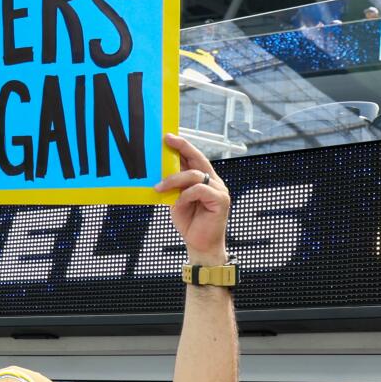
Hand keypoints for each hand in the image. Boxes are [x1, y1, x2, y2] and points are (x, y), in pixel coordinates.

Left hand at [154, 133, 230, 263]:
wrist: (200, 244)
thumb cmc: (189, 222)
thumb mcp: (176, 199)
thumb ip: (174, 186)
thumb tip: (160, 170)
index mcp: (204, 180)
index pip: (194, 158)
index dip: (183, 146)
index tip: (168, 137)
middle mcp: (214, 182)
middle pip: (199, 159)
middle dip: (183, 148)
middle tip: (167, 141)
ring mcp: (219, 190)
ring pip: (196, 175)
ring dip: (174, 179)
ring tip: (159, 187)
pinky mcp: (221, 200)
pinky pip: (200, 189)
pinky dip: (186, 194)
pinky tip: (178, 202)